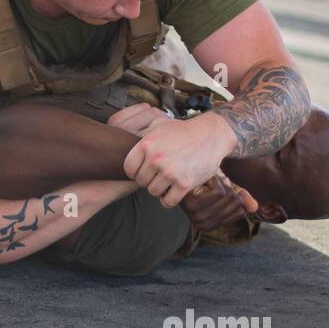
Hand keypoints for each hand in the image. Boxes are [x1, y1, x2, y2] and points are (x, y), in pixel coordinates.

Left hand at [109, 105, 233, 207]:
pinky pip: (167, 201)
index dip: (136, 172)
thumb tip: (116, 141)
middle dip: (150, 180)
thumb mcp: (157, 126)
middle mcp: (156, 159)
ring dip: (161, 189)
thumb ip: (138, 135)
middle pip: (141, 182)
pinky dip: (170, 199)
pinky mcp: (184, 184)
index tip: (146, 170)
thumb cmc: (182, 131)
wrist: (211, 135)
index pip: (129, 170)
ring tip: (170, 179)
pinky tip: (175, 190)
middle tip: (162, 173)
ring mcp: (170, 172)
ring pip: (153, 192)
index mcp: (146, 145)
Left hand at [181, 172, 258, 231]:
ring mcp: (195, 216)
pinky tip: (203, 180)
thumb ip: (242, 199)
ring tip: (208, 182)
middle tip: (214, 184)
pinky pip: (218, 192)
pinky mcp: (191, 204)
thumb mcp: (227, 191)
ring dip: (222, 183)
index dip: (236, 196)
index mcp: (210, 226)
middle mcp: (202, 225)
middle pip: (235, 203)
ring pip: (227, 197)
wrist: (185, 170)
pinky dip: (215, 180)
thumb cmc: (204, 182)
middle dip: (230, 188)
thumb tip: (254, 208)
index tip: (222, 191)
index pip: (240, 212)